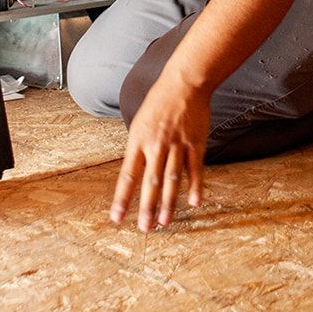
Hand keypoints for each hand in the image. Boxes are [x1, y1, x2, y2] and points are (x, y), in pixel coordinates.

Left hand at [111, 76, 208, 230]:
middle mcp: (156, 145)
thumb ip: (138, 149)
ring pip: (171, 179)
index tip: (116, 218)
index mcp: (138, 141)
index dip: (122, 198)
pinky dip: (195, 186)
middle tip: (144, 229)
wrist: (184, 83)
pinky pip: (195, 169)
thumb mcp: (139, 123)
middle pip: (150, 182)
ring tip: (164, 222)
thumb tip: (135, 173)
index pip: (127, 176)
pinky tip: (194, 202)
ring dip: (168, 203)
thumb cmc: (159, 102)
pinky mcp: (196, 144)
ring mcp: (177, 145)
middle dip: (146, 207)